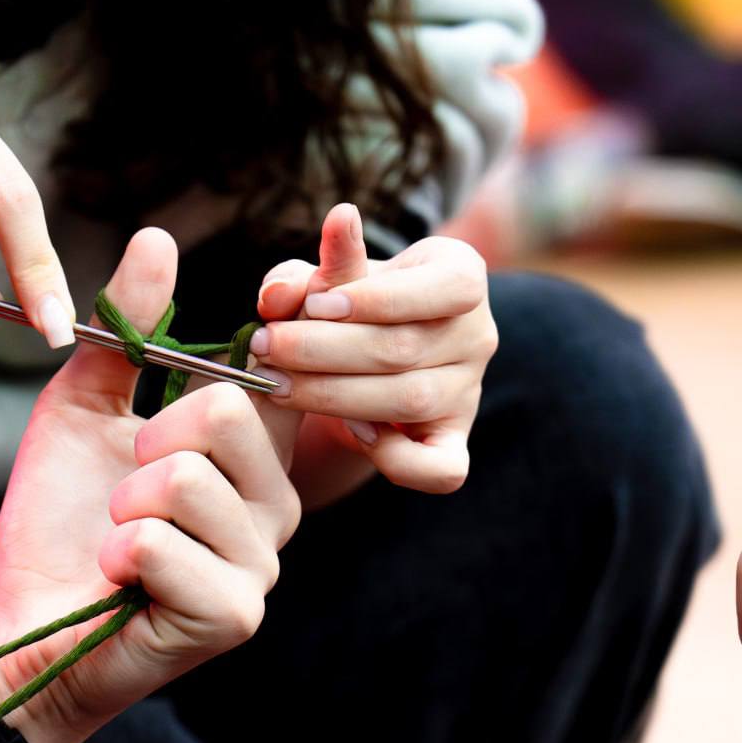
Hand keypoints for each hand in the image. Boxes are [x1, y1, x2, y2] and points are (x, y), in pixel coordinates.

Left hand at [0, 228, 301, 742]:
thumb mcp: (82, 408)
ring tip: (116, 538)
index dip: (286, 327)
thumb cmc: (57, 516)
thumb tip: (159, 235)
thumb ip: (125, 334)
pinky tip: (118, 582)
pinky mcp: (231, 614)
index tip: (288, 286)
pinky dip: (112, 553)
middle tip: (125, 486)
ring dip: (119, 504)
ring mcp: (259, 564)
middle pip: (223, 412)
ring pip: (184, 478)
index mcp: (252, 453)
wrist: (18, 616)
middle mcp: (274, 504)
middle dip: (142, 442)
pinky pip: (155, 542)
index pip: (287, 373)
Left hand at [248, 203, 496, 492]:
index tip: (314, 304)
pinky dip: (395, 459)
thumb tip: (276, 295)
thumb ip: (295, 281)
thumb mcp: (321, 281)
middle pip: (408, 347)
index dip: (378, 298)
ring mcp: (467, 393)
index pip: (448, 286)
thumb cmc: (343, 306)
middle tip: (266, 347)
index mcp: (461, 274)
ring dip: (333, 396)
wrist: (360, 355)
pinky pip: (440, 468)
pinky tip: (350, 433)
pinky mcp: (451, 442)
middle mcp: (477, 335)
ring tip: (277, 384)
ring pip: (411, 400)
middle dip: (324, 349)